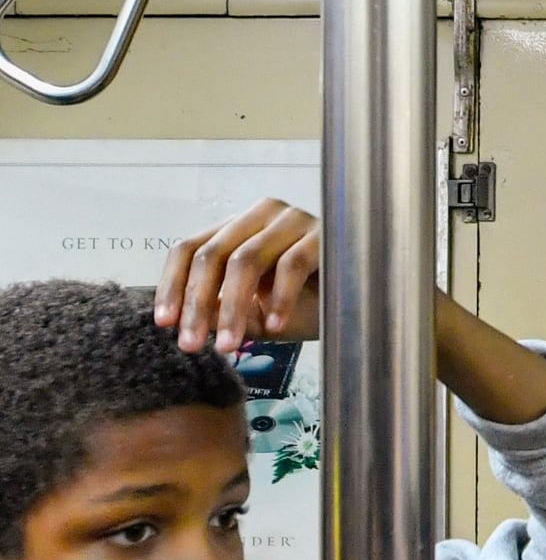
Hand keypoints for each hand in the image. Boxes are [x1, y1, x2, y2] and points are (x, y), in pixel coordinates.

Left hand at [157, 197, 320, 352]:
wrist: (367, 297)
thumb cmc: (311, 302)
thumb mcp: (256, 310)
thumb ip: (222, 309)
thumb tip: (180, 322)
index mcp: (238, 226)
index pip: (190, 248)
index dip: (173, 285)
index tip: (165, 324)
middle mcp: (260, 215)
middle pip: (212, 254)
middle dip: (198, 303)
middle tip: (191, 344)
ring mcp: (292, 220)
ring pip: (246, 261)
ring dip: (233, 307)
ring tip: (231, 345)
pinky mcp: (322, 234)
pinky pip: (291, 266)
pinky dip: (279, 299)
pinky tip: (276, 328)